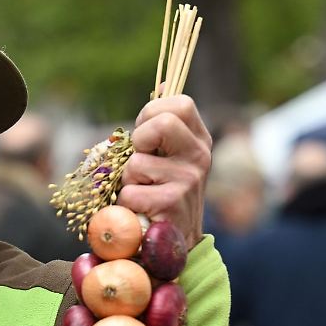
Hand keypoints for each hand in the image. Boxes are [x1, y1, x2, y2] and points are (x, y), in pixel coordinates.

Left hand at [118, 95, 211, 246]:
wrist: (175, 242)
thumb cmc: (161, 193)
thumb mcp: (167, 156)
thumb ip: (161, 126)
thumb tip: (162, 84)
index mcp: (198, 139)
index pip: (179, 103)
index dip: (151, 113)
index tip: (144, 136)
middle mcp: (200, 155)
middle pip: (163, 123)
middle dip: (139, 140)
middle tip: (139, 160)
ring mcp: (188, 179)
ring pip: (136, 164)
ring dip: (127, 181)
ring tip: (142, 193)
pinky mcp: (172, 202)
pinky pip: (129, 193)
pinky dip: (125, 204)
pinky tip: (141, 211)